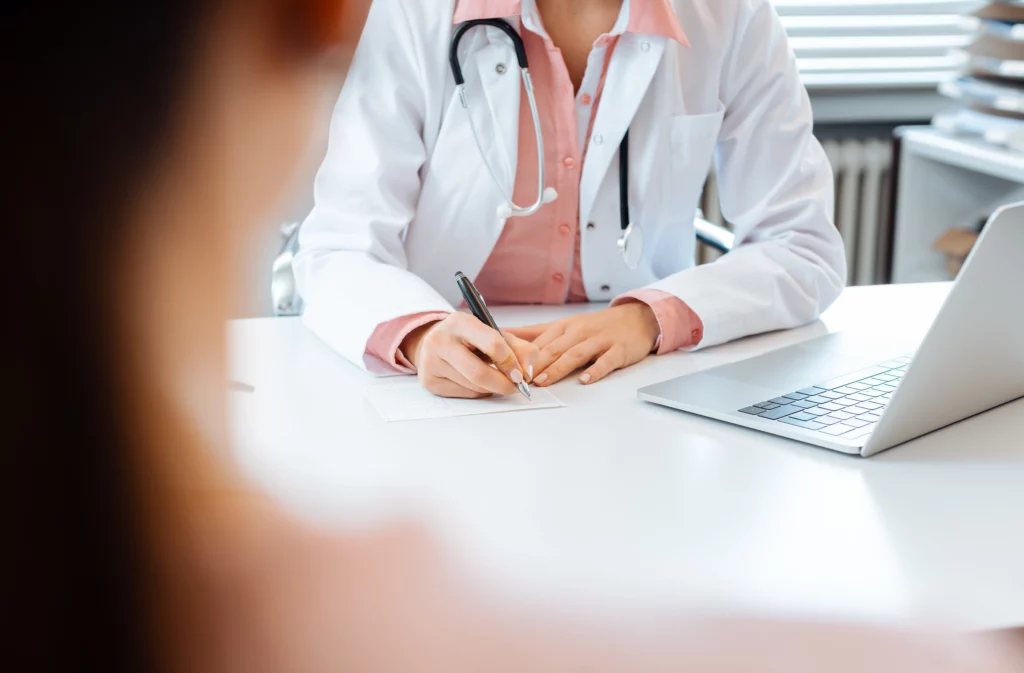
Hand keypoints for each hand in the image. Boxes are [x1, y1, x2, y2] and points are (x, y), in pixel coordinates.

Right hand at [402, 313, 538, 398]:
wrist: (433, 342)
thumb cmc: (469, 338)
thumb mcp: (494, 333)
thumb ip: (519, 348)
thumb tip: (528, 372)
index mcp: (460, 321)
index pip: (492, 344)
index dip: (511, 362)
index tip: (521, 374)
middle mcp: (441, 340)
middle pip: (479, 373)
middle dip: (503, 384)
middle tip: (515, 387)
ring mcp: (431, 362)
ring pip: (473, 386)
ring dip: (492, 388)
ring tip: (495, 379)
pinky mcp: (429, 381)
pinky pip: (464, 394)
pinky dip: (479, 392)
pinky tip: (478, 382)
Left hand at [509, 303, 659, 386]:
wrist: (636, 318)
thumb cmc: (597, 326)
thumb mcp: (564, 325)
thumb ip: (535, 332)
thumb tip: (504, 333)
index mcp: (564, 327)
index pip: (540, 342)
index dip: (522, 356)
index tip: (507, 368)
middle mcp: (579, 332)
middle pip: (554, 348)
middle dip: (535, 365)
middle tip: (519, 379)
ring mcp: (599, 341)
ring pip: (575, 354)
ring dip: (558, 368)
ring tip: (543, 381)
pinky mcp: (618, 350)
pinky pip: (606, 361)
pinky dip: (595, 371)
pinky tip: (585, 379)